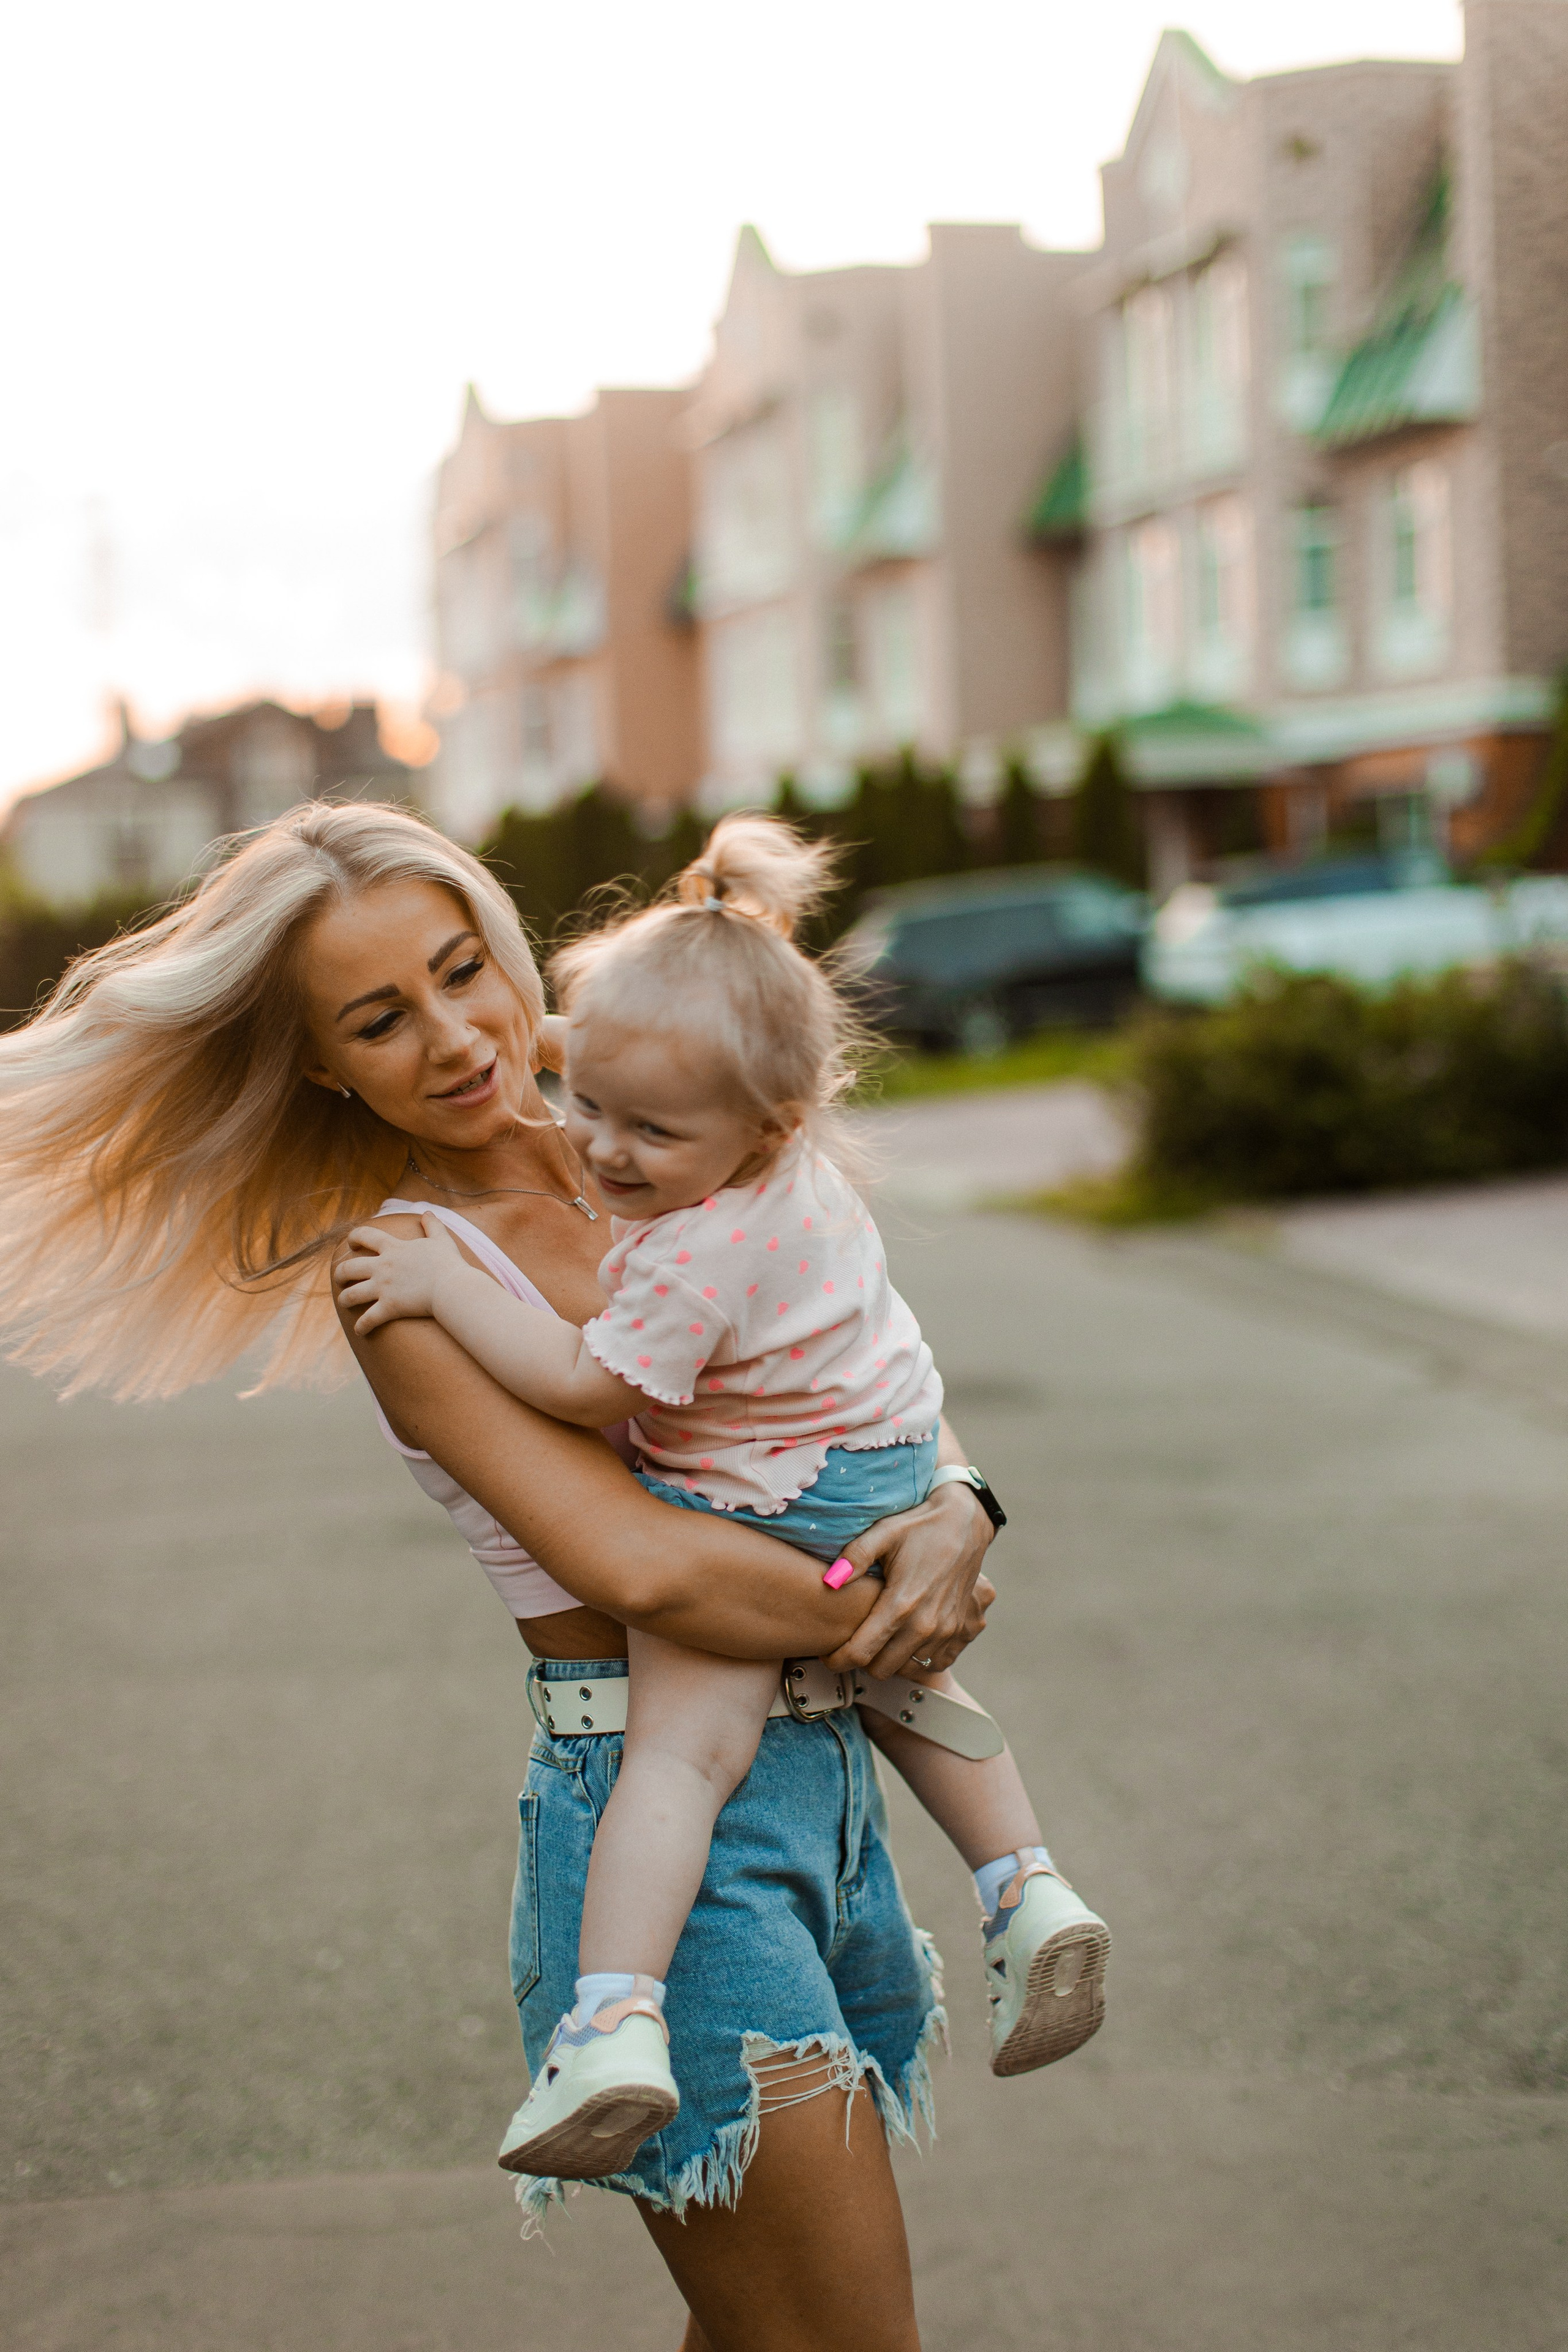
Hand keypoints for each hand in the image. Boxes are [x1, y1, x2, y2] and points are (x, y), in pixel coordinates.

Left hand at [336, 1215, 466, 1335]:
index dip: (353, 1237)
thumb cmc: (448, 1264)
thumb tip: (427, 1213)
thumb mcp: (441, 1239)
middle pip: (349, 1268)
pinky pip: (368, 1319)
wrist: (452, 1287)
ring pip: (351, 1295)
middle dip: (340, 1273)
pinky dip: (362, 1326)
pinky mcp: (389, 1307)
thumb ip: (432, 1225)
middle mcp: (382, 1267)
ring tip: (344, 1303)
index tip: (351, 1244)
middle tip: (340, 1278)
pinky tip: (360, 1331)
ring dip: (344, 1299)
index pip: (364, 1235)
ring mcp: (383, 1288)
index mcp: (393, 1248)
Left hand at [821, 1480, 995, 1680]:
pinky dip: (918, 1659)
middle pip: (881, 1669)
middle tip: (854, 1642)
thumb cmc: (921, 1526)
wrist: (965, 1523)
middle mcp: (925, 1625)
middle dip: (862, 1661)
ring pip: (907, 1669)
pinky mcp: (961, 1632)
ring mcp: (946, 1631)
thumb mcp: (883, 1533)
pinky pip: (934, 1664)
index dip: (838, 1660)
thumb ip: (854, 1557)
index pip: (860, 1652)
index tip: (827, 1656)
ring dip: (891, 1659)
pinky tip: (907, 1639)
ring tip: (881, 1638)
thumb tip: (829, 1581)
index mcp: (901, 1604)